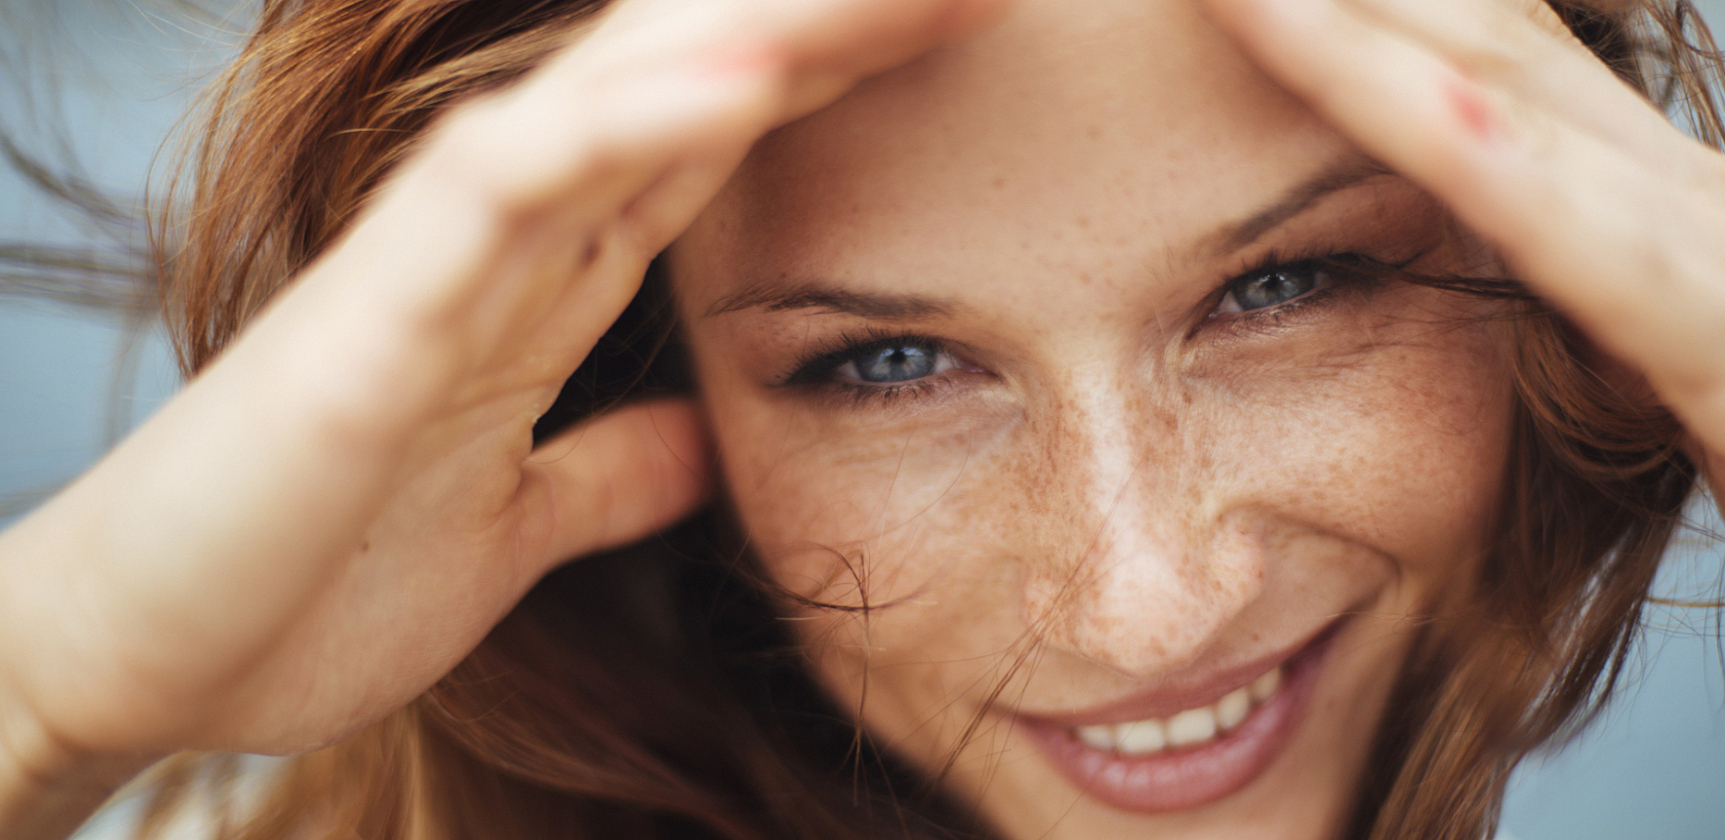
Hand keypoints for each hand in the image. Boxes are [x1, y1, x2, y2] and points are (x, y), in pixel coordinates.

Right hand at [0, 0, 1004, 831]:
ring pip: (618, 92)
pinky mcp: (375, 315)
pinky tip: (746, 78)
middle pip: (694, 82)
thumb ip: (613, 467)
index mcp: (548, 278)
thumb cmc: (316, 577)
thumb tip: (708, 438)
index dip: (841, 73)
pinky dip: (627, 123)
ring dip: (761, 27)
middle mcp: (507, 236)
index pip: (719, 138)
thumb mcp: (521, 526)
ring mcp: (441, 259)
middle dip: (835, 21)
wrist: (151, 663)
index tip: (964, 27)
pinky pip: (513, 186)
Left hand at [1200, 0, 1724, 644]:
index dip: (1367, 1)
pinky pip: (1587, 238)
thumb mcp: (1678, 343)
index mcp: (1639, 186)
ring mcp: (1698, 241)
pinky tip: (1407, 102)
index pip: (1480, 51)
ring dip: (1360, 31)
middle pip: (1469, 36)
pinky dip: (1488, 160)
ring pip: (1500, 104)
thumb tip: (1484, 258)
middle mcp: (1661, 178)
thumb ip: (1583, 286)